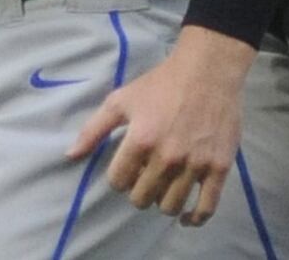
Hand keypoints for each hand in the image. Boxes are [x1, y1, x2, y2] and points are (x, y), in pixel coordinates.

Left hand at [67, 26, 252, 225]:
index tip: (126, 169)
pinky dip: (194, 219)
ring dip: (161, 202)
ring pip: (170, 206)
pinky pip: (206, 208)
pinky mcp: (219, 168)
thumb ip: (93, 129)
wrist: (207, 71)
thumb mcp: (121, 101)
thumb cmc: (160, 84)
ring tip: (163, 189)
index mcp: (141, 139)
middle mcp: (167, 156)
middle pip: (142, 198)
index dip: (118, 178)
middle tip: (145, 178)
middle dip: (138, 191)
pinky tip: (186, 216)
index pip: (118, 182)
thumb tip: (69, 156)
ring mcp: (195, 164)